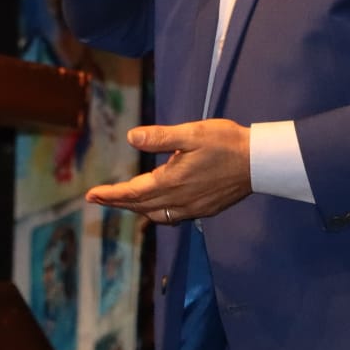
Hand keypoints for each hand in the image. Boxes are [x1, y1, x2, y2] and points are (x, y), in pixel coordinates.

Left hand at [85, 119, 252, 224]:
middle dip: (117, 202)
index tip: (91, 195)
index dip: (110, 194)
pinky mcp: (204, 210)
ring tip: (123, 202)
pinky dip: (156, 213)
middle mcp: (179, 200)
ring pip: (155, 214)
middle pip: (140, 206)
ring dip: (136, 209)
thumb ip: (161, 137)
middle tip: (98, 199)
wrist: (259, 162)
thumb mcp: (193, 133)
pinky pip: (172, 217)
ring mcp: (192, 208)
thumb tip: (131, 138)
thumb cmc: (226, 142)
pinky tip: (157, 207)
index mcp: (172, 181)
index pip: (133, 192)